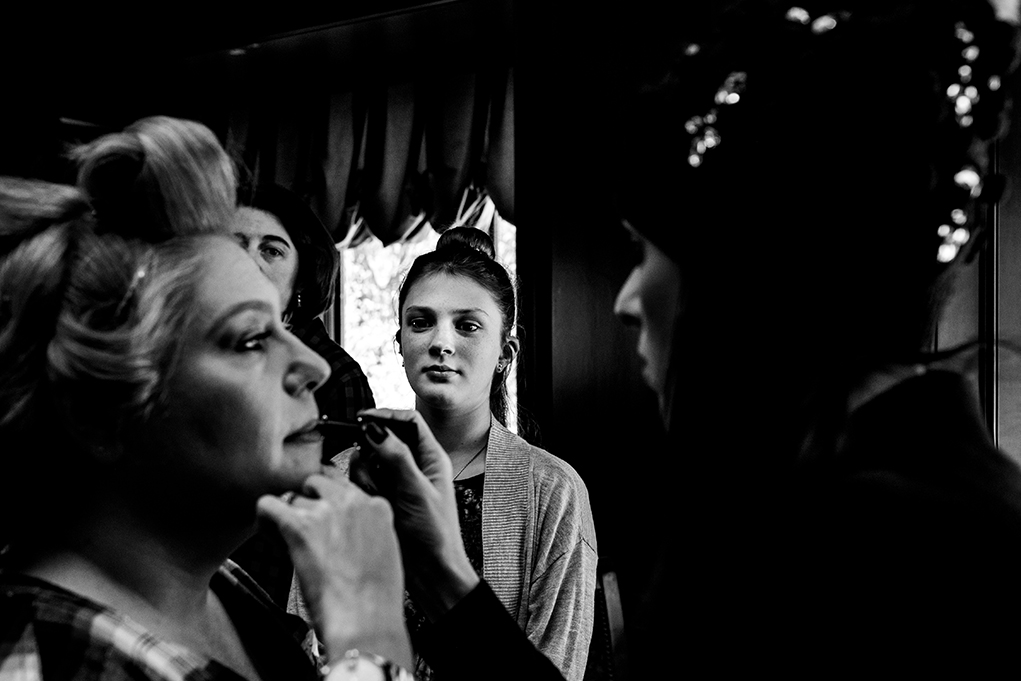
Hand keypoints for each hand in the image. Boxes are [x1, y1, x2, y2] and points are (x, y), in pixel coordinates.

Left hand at [256, 474, 411, 668]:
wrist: (366, 617)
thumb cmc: (376, 598)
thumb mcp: (385, 552)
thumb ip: (366, 531)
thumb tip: (343, 533)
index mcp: (377, 506)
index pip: (344, 487)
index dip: (331, 505)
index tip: (326, 523)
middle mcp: (351, 500)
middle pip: (318, 482)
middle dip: (309, 502)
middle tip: (305, 528)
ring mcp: (325, 510)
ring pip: (293, 497)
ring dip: (289, 516)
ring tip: (288, 542)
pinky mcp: (299, 525)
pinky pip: (268, 505)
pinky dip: (264, 519)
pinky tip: (269, 534)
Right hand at [350, 408, 480, 620]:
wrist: (430, 571)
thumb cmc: (435, 533)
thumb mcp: (416, 490)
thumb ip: (396, 458)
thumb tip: (376, 429)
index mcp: (431, 458)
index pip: (409, 422)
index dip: (386, 415)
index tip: (362, 418)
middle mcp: (413, 466)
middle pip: (382, 440)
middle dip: (373, 453)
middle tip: (374, 471)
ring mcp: (396, 482)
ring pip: (368, 462)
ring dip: (367, 476)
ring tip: (381, 496)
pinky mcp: (382, 498)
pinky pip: (362, 483)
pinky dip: (364, 490)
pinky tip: (375, 504)